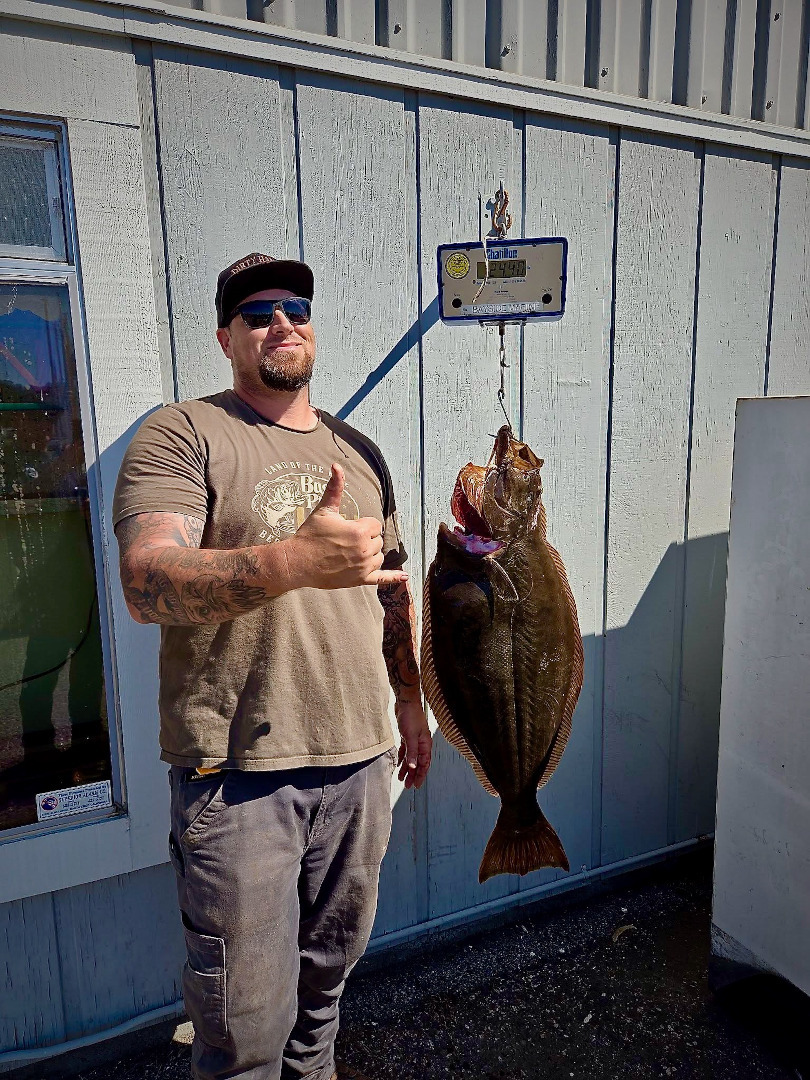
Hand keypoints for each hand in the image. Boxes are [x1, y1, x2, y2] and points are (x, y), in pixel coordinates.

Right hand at [284, 464, 408, 589]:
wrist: (298, 562)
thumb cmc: (311, 535)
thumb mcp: (324, 510)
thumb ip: (335, 488)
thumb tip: (337, 466)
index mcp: (360, 531)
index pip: (375, 525)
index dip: (362, 524)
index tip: (347, 527)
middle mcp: (365, 550)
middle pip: (377, 541)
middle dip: (365, 539)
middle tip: (345, 541)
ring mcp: (364, 567)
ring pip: (379, 557)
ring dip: (370, 554)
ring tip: (350, 553)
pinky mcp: (360, 580)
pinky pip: (382, 578)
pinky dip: (393, 578)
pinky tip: (404, 577)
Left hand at [395, 699, 431, 789]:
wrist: (405, 703)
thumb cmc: (411, 716)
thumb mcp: (410, 737)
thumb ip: (412, 752)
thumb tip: (412, 766)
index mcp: (425, 745)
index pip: (424, 764)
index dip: (420, 775)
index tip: (416, 784)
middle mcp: (421, 744)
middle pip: (418, 763)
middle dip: (413, 774)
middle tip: (408, 785)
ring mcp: (415, 740)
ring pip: (411, 758)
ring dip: (406, 768)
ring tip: (401, 778)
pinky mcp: (407, 737)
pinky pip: (406, 751)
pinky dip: (403, 758)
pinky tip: (399, 764)